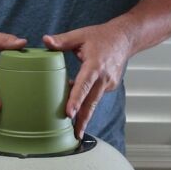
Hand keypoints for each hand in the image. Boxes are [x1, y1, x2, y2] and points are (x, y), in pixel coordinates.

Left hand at [43, 22, 132, 138]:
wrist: (125, 39)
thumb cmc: (102, 37)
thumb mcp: (80, 35)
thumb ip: (62, 40)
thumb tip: (45, 41)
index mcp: (95, 65)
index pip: (84, 85)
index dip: (76, 100)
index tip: (69, 113)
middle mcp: (103, 77)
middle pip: (91, 102)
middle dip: (83, 119)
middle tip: (76, 134)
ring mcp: (108, 83)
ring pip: (94, 102)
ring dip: (84, 115)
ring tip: (76, 130)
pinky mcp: (110, 87)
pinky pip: (96, 97)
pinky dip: (87, 102)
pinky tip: (78, 107)